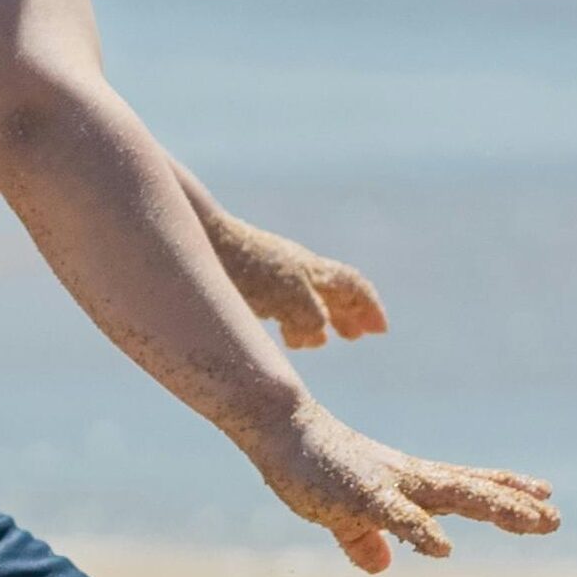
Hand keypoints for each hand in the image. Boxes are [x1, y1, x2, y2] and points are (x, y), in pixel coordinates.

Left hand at [204, 213, 388, 349]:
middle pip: (332, 289)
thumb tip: (320, 334)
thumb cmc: (242, 267)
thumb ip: (310, 317)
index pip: (353, 286)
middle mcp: (296, 267)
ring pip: (306, 294)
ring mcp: (271, 270)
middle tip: (355, 335)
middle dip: (347, 313)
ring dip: (319, 317)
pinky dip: (291, 318)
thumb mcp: (286, 296)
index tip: (379, 331)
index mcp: (311, 270)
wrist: (197, 237)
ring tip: (318, 339)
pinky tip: (278, 331)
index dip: (369, 309)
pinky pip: (280, 299)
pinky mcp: (245, 277)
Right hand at [242, 400, 556, 573]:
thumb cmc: (313, 467)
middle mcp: (411, 479)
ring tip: (533, 521)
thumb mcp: (341, 514)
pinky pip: (396, 516)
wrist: (281, 432)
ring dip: (495, 508)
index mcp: (410, 482)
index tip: (546, 496)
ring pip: (454, 496)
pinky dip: (420, 532)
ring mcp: (390, 485)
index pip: (469, 484)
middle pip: (474, 491)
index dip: (507, 490)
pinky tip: (442, 549)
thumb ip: (363, 538)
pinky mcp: (360, 495)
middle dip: (515, 506)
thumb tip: (381, 563)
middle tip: (556, 519)